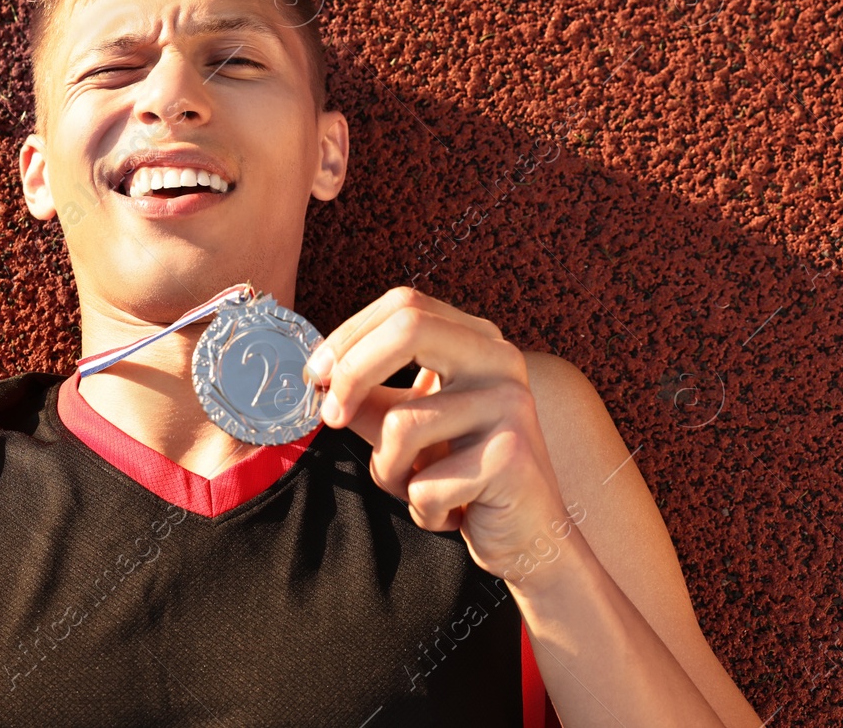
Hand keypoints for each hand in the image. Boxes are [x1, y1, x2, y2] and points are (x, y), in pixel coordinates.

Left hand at [301, 287, 570, 583]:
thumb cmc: (460, 477)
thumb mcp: (406, 426)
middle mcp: (499, 361)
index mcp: (475, 341)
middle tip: (327, 415)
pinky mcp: (511, 457)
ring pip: (403, 424)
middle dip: (352, 372)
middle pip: (408, 329)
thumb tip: (318, 377)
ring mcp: (511, 405)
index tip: (315, 374)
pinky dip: (421, 510)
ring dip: (388, 472)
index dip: (349, 335)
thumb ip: (367, 396)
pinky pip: (424, 483)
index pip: (404, 304)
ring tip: (419, 490)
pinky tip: (453, 514)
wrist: (527, 539)